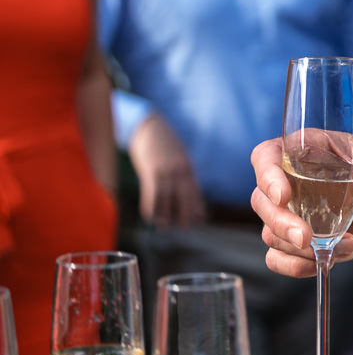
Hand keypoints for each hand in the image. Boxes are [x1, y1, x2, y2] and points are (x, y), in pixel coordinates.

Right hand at [127, 113, 204, 227]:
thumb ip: (183, 174)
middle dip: (185, 213)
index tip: (200, 219)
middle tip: (185, 228)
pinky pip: (151, 191)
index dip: (197, 206)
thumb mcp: (179, 157)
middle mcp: (179, 169)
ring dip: (166, 214)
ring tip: (165, 227)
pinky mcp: (150, 169)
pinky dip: (151, 206)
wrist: (149, 126)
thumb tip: (188, 193)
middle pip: (184, 195)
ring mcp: (165, 169)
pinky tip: (149, 216)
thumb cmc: (164, 144)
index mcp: (187, 167)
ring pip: (168, 196)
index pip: (195, 190)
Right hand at [250, 137, 352, 277]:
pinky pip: (278, 257)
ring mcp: (295, 213)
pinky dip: (296, 266)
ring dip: (298, 249)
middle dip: (280, 223)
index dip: (267, 175)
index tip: (283, 196)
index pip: (268, 156)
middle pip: (261, 200)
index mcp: (308, 150)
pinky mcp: (303, 241)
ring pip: (270, 232)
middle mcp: (292, 181)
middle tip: (306, 238)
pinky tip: (325, 261)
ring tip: (344, 245)